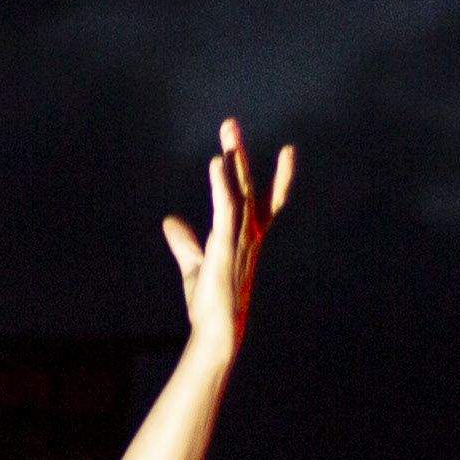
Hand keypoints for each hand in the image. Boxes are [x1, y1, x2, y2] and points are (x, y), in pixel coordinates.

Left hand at [159, 120, 295, 352]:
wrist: (214, 336)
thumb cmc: (211, 305)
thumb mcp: (196, 266)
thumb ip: (185, 242)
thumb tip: (170, 220)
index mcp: (247, 239)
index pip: (264, 202)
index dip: (278, 177)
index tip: (289, 151)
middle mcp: (248, 236)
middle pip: (247, 188)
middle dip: (240, 155)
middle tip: (229, 124)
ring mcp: (239, 242)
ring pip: (239, 193)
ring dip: (233, 162)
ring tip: (227, 132)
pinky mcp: (225, 250)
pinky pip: (225, 211)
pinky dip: (220, 186)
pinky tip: (215, 163)